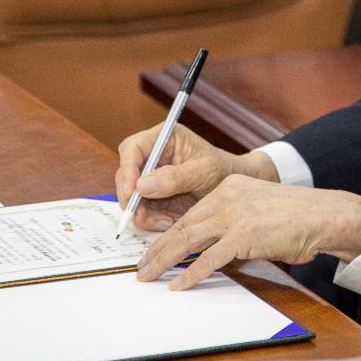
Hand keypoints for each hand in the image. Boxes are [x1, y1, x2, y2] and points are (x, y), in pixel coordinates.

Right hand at [114, 122, 276, 231]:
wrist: (234, 192)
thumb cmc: (223, 171)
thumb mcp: (204, 172)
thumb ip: (175, 177)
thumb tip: (142, 185)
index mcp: (165, 137)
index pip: (133, 148)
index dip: (128, 169)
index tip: (133, 191)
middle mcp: (153, 155)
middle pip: (126, 173)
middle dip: (131, 196)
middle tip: (139, 215)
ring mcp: (151, 176)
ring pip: (130, 195)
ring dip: (142, 212)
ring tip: (166, 221)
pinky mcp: (153, 196)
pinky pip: (141, 209)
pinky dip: (151, 219)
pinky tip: (169, 222)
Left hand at [137, 175, 360, 289]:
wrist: (324, 215)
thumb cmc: (297, 217)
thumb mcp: (258, 207)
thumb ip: (234, 220)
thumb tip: (212, 246)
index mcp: (229, 187)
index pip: (190, 213)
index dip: (167, 233)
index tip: (153, 249)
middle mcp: (227, 196)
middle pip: (183, 225)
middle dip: (158, 248)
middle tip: (141, 267)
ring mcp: (235, 214)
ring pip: (188, 239)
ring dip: (164, 260)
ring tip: (148, 275)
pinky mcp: (244, 235)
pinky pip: (209, 258)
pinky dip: (189, 273)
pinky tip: (177, 284)